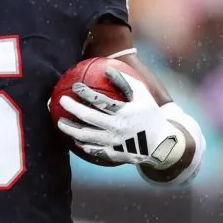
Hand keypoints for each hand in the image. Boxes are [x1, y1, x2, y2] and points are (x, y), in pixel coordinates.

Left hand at [57, 67, 183, 168]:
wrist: (162, 145)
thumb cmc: (150, 115)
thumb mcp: (143, 96)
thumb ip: (125, 81)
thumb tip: (107, 68)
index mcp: (125, 113)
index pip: (100, 101)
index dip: (86, 93)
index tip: (75, 86)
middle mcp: (117, 128)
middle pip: (88, 118)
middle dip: (72, 108)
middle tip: (60, 100)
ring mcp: (113, 143)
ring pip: (86, 136)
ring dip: (70, 129)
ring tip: (59, 122)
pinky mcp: (112, 155)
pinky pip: (92, 149)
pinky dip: (81, 143)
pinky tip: (74, 138)